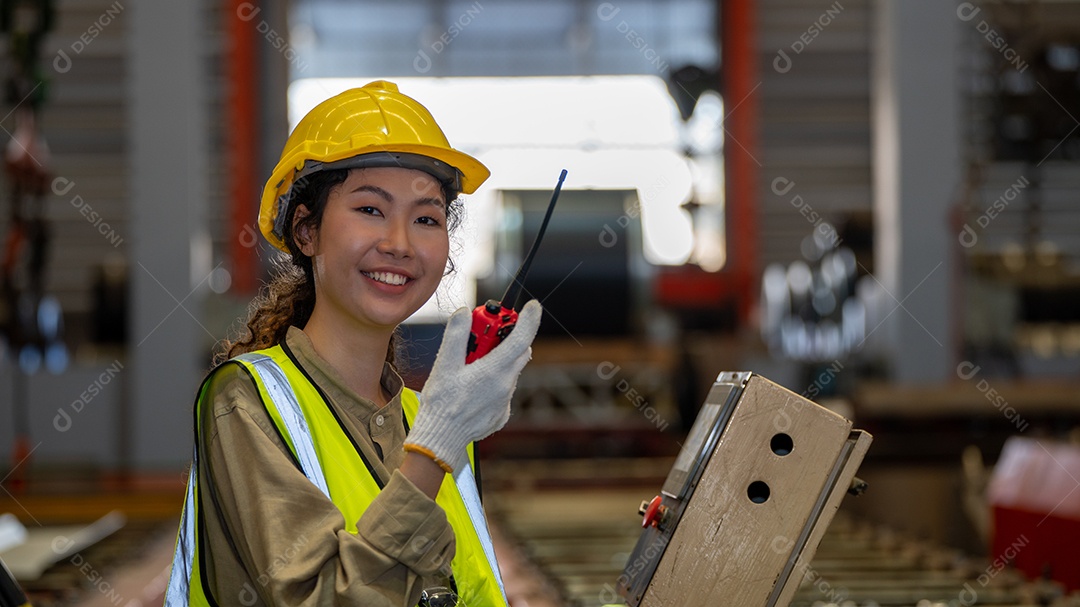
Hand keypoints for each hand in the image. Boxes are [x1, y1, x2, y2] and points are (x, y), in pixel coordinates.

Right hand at [404, 300, 541, 472]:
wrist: (441, 439)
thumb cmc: (441, 403)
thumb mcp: (444, 364)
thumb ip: (456, 335)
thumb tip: (464, 313)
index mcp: (494, 370)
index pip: (521, 338)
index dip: (530, 319)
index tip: (533, 306)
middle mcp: (506, 384)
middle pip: (518, 352)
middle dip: (507, 337)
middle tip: (485, 334)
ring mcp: (505, 400)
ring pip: (509, 370)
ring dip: (497, 360)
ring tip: (470, 365)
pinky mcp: (501, 413)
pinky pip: (503, 390)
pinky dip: (493, 381)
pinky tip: (472, 388)